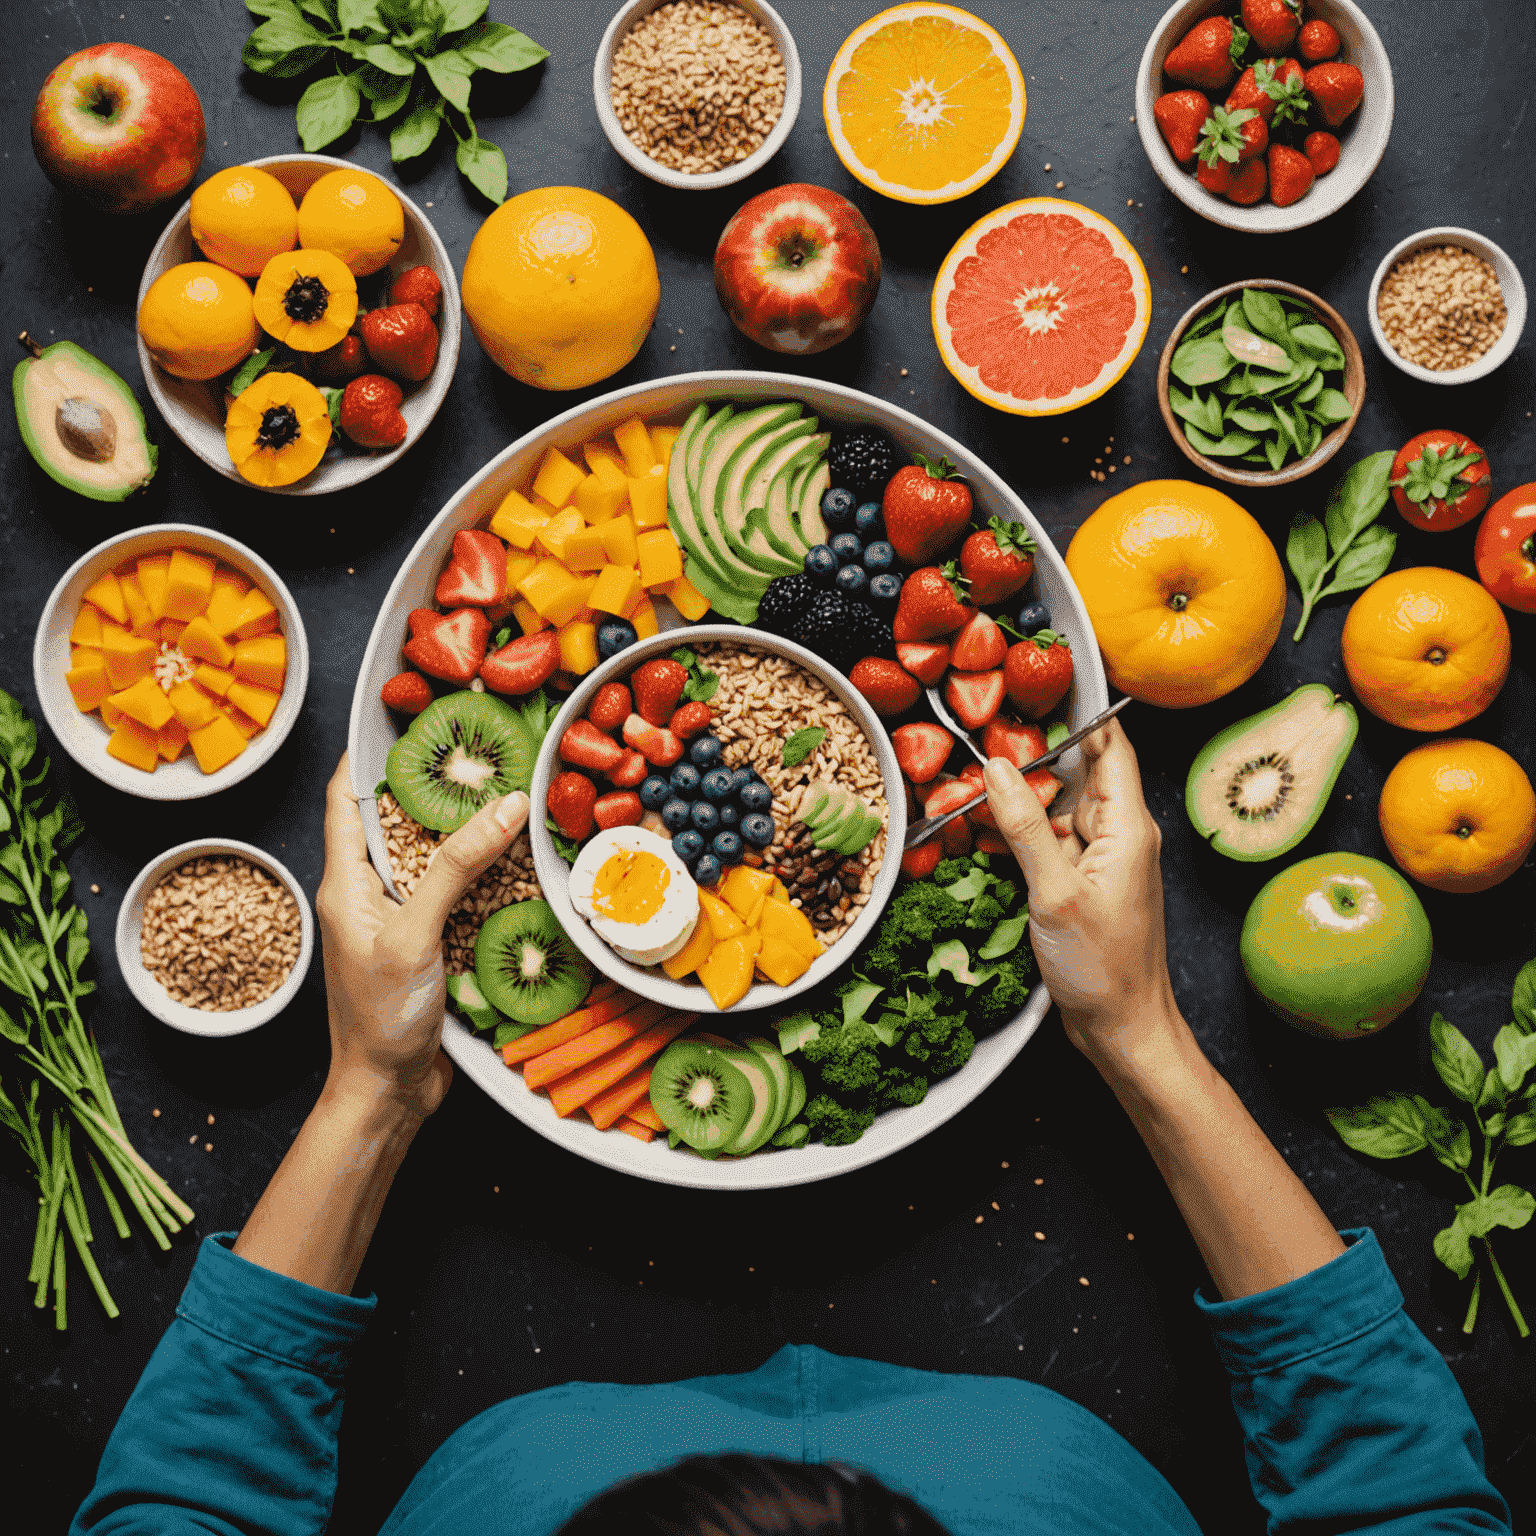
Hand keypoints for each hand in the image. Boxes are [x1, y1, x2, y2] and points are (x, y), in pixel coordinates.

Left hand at [315, 754, 528, 1119]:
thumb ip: (456, 868)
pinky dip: (486, 878)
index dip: (368, 753)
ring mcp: (400, 921)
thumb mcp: (415, 933)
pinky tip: (518, 866)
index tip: (405, 717)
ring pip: (434, 860)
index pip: (346, 798)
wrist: (386, 1094)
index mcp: (345, 881)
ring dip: (467, 833)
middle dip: (436, 786)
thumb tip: (505, 806)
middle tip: (480, 750)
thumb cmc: (380, 1019)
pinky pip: (458, 898)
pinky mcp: (430, 945)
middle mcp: (369, 894)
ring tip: (507, 795)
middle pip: (399, 823)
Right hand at [983, 720, 1177, 1064]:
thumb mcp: (1054, 892)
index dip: (1077, 714)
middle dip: (1028, 762)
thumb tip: (997, 768)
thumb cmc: (1102, 968)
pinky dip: (1017, 838)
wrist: (1123, 1028)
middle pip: (1074, 775)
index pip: (1110, 745)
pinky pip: (1049, 843)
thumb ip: (1024, 825)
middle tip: (977, 749)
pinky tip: (981, 838)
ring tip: (966, 795)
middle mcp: (1120, 834)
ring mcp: (1101, 859)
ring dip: (1016, 803)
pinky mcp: (1083, 882)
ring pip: (1055, 810)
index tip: (1036, 690)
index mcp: (1128, 826)